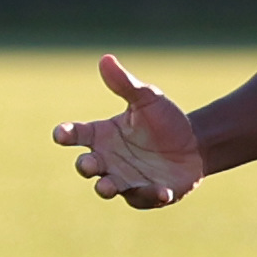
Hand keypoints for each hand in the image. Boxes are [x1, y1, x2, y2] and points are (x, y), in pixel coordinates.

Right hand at [57, 54, 204, 208]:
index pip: (76, 135)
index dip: (65, 134)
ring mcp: (125, 179)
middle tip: (89, 163)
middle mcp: (108, 160)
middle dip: (85, 166)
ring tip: (107, 186)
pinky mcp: (147, 194)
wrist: (196, 145)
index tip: (61, 134)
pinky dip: (150, 195)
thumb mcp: (147, 99)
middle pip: (86, 166)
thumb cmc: (165, 121)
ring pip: (107, 187)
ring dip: (106, 187)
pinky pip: (143, 198)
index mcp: (102, 135)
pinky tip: (162, 191)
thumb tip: (106, 59)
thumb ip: (124, 84)